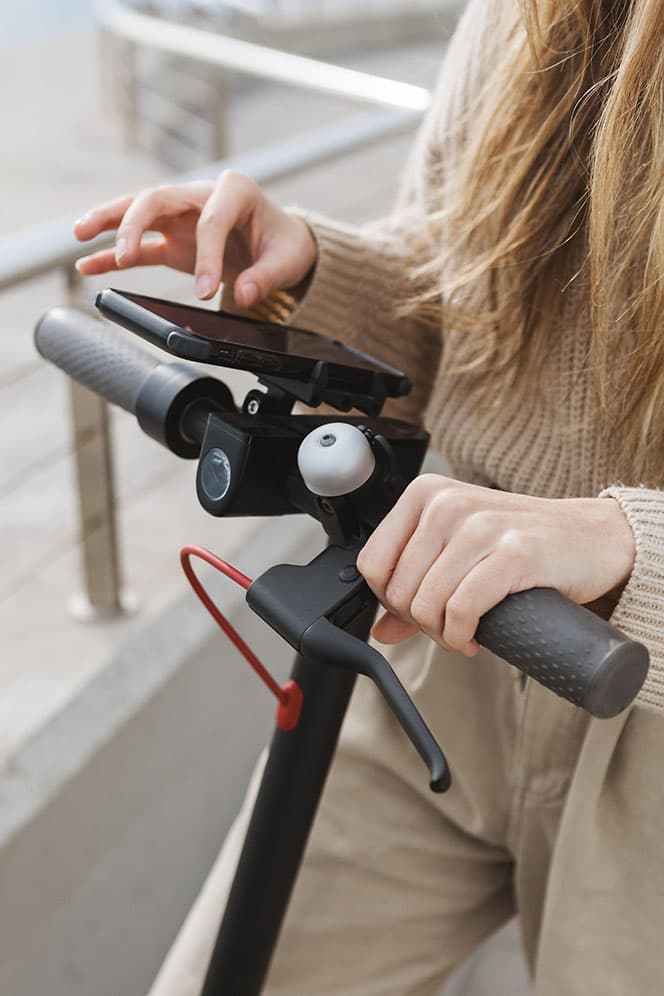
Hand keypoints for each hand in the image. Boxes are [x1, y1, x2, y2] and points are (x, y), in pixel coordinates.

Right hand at [73, 171, 317, 307]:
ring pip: (137, 212)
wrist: (282, 245)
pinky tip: (87, 264)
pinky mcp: (174, 240)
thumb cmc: (285, 244)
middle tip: (122, 253)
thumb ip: (267, 277)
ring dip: (108, 222)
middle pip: (157, 198)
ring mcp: (183, 217)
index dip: (206, 255)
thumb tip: (244, 294)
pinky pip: (140, 247)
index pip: (211, 219)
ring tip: (79, 236)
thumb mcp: (288, 260)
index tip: (205, 290)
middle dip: (134, 222)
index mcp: (235, 191)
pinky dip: (114, 256)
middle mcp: (201, 196)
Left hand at [356, 475, 635, 655]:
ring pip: (428, 603)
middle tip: (448, 627)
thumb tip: (380, 631)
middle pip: (399, 590)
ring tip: (463, 633)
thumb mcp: (459, 552)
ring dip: (443, 634)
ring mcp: (481, 526)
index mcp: (425, 495)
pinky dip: (461, 635)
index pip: (372, 564)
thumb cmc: (522, 542)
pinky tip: (474, 639)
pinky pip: (462, 609)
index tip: (416, 612)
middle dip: (421, 623)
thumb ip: (417, 585)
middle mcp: (448, 504)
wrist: (591, 537)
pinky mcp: (514, 553)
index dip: (389, 601)